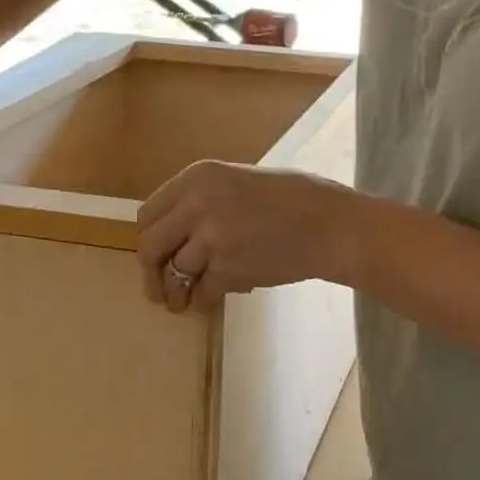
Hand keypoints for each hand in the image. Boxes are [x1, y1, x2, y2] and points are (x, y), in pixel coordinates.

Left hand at [136, 160, 352, 312]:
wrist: (331, 225)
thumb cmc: (294, 198)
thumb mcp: (238, 181)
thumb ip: (202, 200)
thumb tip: (172, 232)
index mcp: (197, 177)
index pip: (148, 214)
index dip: (149, 238)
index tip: (157, 254)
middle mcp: (196, 204)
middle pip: (149, 246)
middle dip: (151, 271)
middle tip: (159, 286)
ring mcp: (211, 238)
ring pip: (172, 276)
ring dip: (174, 295)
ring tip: (180, 302)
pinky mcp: (228, 269)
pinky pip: (201, 294)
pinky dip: (204, 302)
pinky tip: (212, 300)